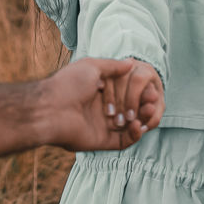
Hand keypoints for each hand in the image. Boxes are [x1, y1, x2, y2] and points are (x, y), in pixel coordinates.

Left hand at [41, 57, 163, 151]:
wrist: (50, 108)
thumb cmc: (69, 84)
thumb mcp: (91, 66)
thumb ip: (113, 66)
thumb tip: (131, 62)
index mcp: (98, 91)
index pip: (125, 92)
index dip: (138, 90)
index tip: (151, 87)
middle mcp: (101, 108)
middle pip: (130, 109)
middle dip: (143, 105)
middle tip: (153, 101)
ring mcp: (102, 125)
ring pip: (130, 125)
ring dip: (142, 119)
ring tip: (148, 112)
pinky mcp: (103, 141)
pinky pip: (124, 141)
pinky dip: (134, 134)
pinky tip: (137, 125)